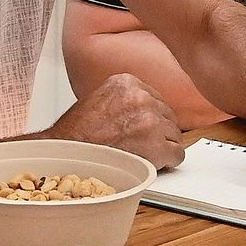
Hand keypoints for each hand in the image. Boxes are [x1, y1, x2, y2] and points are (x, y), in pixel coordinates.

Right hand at [49, 73, 184, 170]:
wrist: (67, 153)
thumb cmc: (77, 132)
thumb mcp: (99, 98)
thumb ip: (124, 99)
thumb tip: (143, 108)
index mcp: (127, 83)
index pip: (156, 98)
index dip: (150, 116)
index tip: (141, 126)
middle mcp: (141, 97)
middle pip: (168, 115)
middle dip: (158, 131)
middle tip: (141, 143)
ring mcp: (150, 121)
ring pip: (174, 135)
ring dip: (163, 146)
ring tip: (142, 153)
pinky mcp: (156, 145)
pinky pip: (177, 154)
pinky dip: (168, 161)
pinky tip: (152, 163)